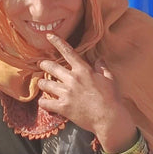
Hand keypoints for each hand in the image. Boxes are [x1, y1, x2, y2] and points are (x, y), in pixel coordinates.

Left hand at [37, 33, 137, 151]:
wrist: (109, 118)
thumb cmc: (111, 98)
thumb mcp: (110, 79)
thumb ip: (102, 68)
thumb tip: (99, 59)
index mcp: (84, 70)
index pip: (68, 52)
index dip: (57, 42)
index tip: (49, 36)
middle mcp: (72, 79)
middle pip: (51, 67)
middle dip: (44, 64)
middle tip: (41, 64)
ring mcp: (66, 93)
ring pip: (45, 83)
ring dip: (42, 82)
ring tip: (41, 82)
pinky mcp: (63, 107)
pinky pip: (45, 102)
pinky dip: (43, 102)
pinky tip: (43, 101)